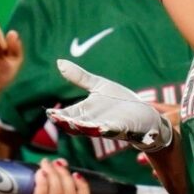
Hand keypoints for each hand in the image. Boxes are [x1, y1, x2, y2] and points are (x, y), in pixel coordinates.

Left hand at [0, 158, 91, 193]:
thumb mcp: (41, 188)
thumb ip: (54, 178)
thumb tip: (62, 163)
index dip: (83, 187)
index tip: (76, 173)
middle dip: (64, 175)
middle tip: (53, 163)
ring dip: (53, 175)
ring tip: (45, 164)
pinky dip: (43, 183)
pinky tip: (39, 173)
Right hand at [46, 60, 172, 151]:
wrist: (143, 114)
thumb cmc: (118, 101)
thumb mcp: (98, 86)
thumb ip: (80, 77)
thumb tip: (59, 62)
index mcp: (85, 113)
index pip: (67, 116)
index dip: (59, 116)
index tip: (50, 113)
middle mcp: (94, 123)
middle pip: (78, 125)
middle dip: (69, 123)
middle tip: (59, 120)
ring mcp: (109, 127)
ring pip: (95, 130)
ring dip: (87, 128)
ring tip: (78, 125)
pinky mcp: (125, 128)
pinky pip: (116, 130)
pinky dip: (110, 130)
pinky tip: (105, 127)